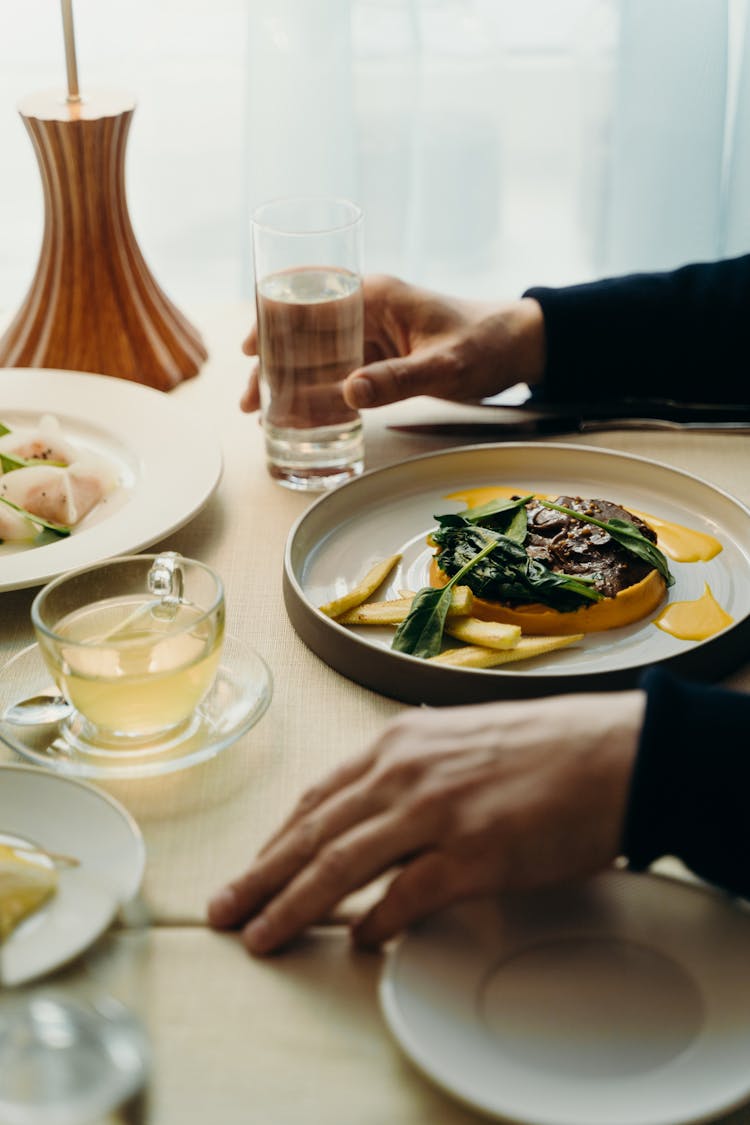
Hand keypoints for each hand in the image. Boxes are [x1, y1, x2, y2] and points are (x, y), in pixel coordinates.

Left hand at [207, 690, 643, 952]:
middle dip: (260, 877)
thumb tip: (378, 818)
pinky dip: (375, 922)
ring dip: (292, 906)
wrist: (613, 751)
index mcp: (400, 743)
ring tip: (262, 936)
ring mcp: (435, 811)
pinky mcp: (471, 852)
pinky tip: (358, 941)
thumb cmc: (545, 746)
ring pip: (338, 865)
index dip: (277, 839)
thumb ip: (413, 774)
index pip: (318, 798)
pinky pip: (404, 895)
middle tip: (224, 908)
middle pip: (312, 834)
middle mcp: (405, 772)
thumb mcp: (459, 741)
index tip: (253, 868)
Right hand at [239, 275, 545, 412]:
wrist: (517, 345)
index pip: (308, 299)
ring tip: (264, 417)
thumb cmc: (485, 344)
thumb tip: (348, 393)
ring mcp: (371, 333)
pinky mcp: (379, 355)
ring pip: (316, 356)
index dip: (271, 321)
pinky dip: (316, 393)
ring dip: (289, 383)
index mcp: (375, 296)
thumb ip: (398, 380)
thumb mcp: (444, 366)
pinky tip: (299, 417)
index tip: (248, 350)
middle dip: (271, 365)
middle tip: (249, 403)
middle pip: (302, 332)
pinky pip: (337, 372)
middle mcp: (366, 309)